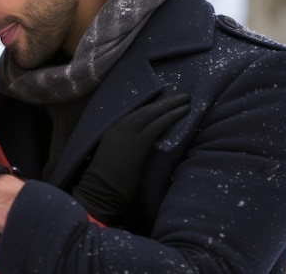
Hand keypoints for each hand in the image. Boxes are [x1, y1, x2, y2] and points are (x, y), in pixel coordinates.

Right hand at [72, 93, 190, 224]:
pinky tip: (183, 111)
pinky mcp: (138, 142)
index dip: (153, 107)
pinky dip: (172, 116)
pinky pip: (158, 124)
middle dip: (165, 101)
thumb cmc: (105, 182)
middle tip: (182, 96)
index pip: (136, 114)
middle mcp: (119, 127)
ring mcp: (128, 133)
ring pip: (153, 113)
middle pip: (146, 109)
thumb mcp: (112, 157)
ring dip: (171, 105)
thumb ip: (124, 147)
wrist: (99, 191)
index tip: (166, 102)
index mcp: (112, 131)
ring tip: (186, 99)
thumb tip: (138, 147)